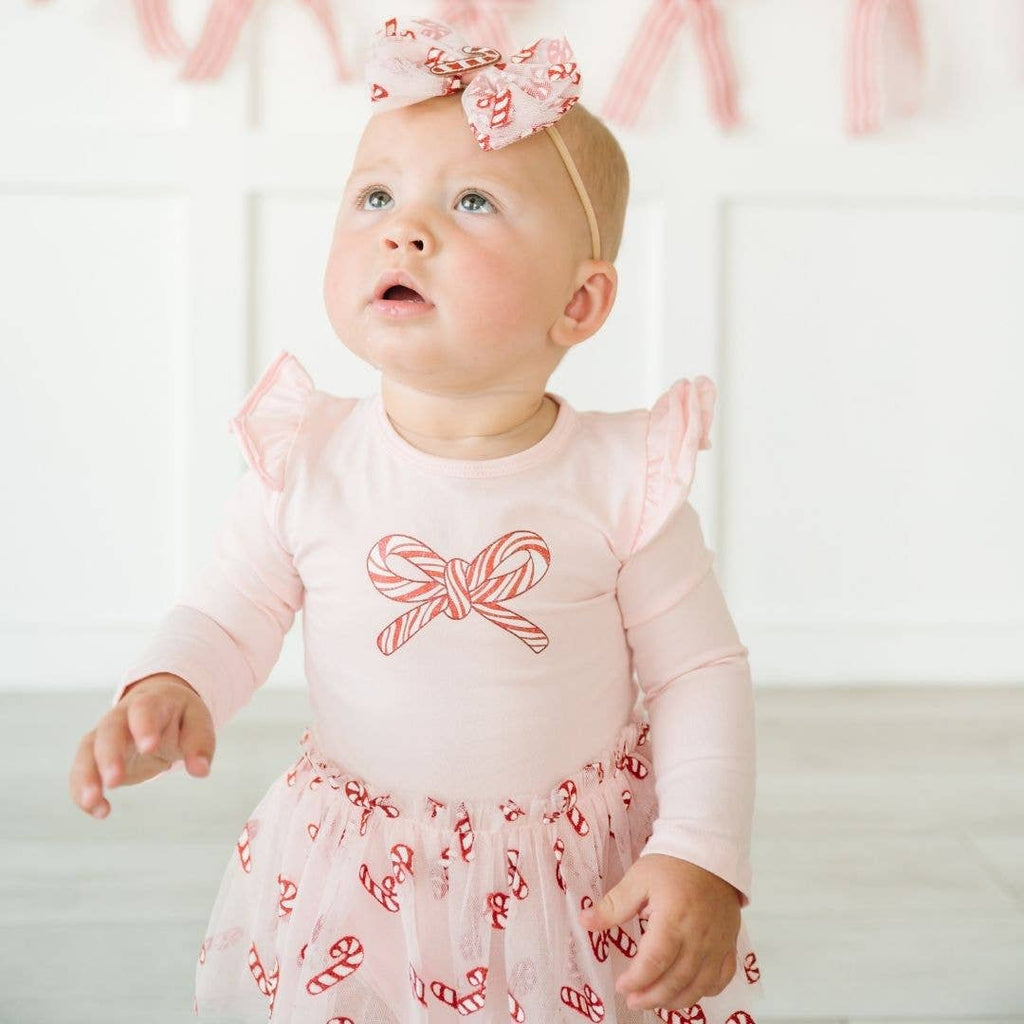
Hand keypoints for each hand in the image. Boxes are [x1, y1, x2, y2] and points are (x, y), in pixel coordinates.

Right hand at [69, 673, 215, 818]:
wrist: (159, 708)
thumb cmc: (180, 715)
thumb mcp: (197, 722)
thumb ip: (200, 743)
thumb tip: (201, 771)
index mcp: (151, 702)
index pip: (144, 710)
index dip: (144, 726)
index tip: (149, 748)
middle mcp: (122, 716)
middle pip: (109, 731)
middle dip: (109, 755)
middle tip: (114, 781)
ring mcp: (105, 735)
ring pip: (87, 750)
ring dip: (86, 776)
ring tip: (91, 802)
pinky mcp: (96, 756)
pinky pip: (82, 771)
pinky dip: (83, 790)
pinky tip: (98, 811)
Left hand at [579, 854, 740, 1011]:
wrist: (709, 852)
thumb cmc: (671, 865)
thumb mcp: (637, 879)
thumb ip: (613, 905)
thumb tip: (585, 922)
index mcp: (674, 919)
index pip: (655, 962)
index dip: (637, 980)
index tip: (621, 986)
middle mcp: (699, 937)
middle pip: (676, 980)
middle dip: (652, 997)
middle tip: (633, 1001)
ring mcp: (718, 943)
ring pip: (700, 986)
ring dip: (676, 1000)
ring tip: (655, 1000)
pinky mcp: (729, 944)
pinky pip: (721, 978)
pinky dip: (705, 991)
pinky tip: (688, 991)